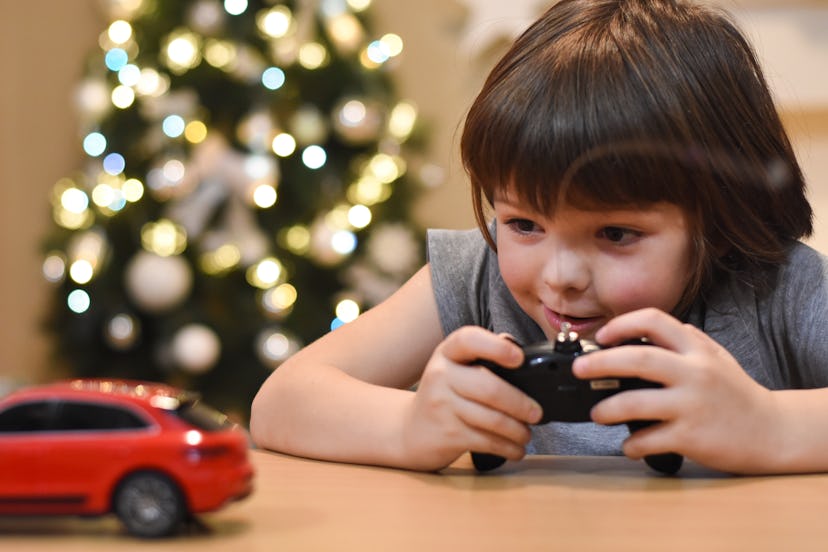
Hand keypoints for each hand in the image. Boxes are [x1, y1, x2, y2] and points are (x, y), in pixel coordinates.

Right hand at [399, 326, 541, 470]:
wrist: (408, 431)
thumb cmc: (442, 396)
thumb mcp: (454, 368)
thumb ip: (482, 356)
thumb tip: (515, 346)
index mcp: (446, 353)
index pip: (468, 340)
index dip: (496, 347)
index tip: (519, 358)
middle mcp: (440, 376)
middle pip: (489, 387)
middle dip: (521, 403)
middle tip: (537, 413)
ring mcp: (441, 406)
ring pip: (492, 419)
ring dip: (518, 430)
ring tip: (526, 433)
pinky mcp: (447, 434)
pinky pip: (486, 441)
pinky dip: (508, 448)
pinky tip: (516, 448)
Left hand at [572, 308, 777, 473]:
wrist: (774, 431)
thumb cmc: (736, 393)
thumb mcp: (716, 357)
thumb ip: (685, 340)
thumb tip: (647, 328)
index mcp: (696, 349)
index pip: (654, 320)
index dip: (622, 324)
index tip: (601, 336)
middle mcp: (694, 372)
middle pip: (638, 358)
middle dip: (601, 362)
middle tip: (578, 370)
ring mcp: (692, 405)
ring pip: (636, 402)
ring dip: (607, 409)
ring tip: (597, 414)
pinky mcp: (692, 436)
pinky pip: (650, 439)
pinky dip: (632, 445)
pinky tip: (629, 445)